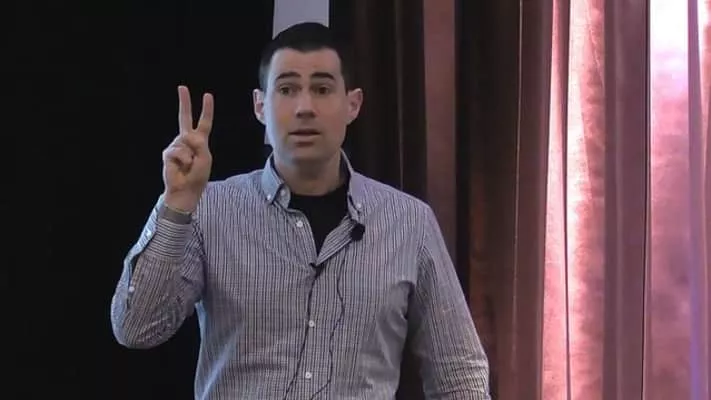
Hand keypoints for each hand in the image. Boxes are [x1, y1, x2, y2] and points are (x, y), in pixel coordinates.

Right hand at [162, 85, 213, 212]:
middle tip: (182, 87)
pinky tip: (181, 167)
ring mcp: (176, 145)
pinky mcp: (168, 153)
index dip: (206, 110)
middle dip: (185, 102)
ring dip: (190, 155)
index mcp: (200, 141)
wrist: (185, 190)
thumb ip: (200, 144)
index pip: (204, 122)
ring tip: (189, 165)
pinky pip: (178, 151)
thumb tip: (188, 135)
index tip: (207, 96)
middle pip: (185, 118)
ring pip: (185, 140)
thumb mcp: (205, 158)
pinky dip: (183, 159)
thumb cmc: (198, 176)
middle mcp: (187, 140)